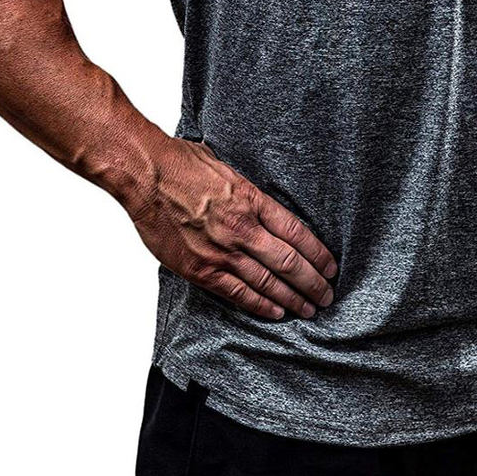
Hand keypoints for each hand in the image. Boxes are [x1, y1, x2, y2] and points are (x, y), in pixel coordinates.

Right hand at [127, 137, 336, 319]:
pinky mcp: (200, 269)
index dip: (319, 254)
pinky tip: (277, 312)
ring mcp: (221, 251)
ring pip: (268, 283)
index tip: (330, 266)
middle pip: (290, 263)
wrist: (145, 174)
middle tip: (327, 295)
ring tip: (310, 309)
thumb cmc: (181, 163)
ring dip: (293, 299)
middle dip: (313, 283)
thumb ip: (247, 191)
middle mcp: (242, 228)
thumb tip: (261, 202)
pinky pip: (237, 293)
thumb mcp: (227, 167)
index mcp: (252, 200)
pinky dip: (260, 305)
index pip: (297, 233)